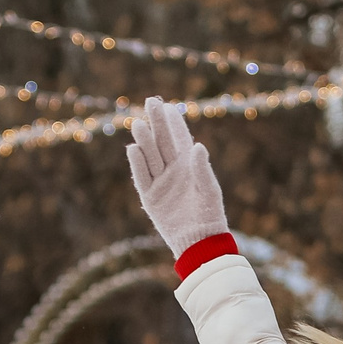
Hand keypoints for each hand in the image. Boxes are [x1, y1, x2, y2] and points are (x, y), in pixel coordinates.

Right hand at [124, 97, 229, 256]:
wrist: (199, 241)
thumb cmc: (210, 215)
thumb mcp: (209, 190)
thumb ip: (202, 169)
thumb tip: (197, 146)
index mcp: (189, 165)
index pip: (179, 138)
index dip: (174, 122)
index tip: (168, 106)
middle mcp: (173, 170)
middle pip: (162, 142)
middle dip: (157, 122)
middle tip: (150, 102)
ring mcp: (160, 183)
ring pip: (150, 156)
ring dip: (144, 140)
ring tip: (139, 123)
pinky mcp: (150, 197)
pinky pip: (142, 177)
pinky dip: (137, 164)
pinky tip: (133, 148)